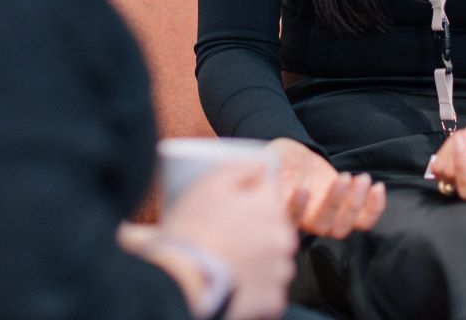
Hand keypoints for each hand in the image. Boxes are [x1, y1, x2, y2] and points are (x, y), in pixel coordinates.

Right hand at [159, 160, 298, 319]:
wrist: (183, 279)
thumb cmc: (194, 229)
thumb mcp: (209, 184)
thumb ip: (240, 168)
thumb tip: (261, 164)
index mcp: (270, 208)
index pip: (269, 196)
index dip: (249, 202)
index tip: (231, 212)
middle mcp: (282, 238)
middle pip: (273, 230)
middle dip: (255, 232)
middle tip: (226, 239)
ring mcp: (279, 271)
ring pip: (273, 261)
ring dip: (257, 261)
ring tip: (228, 263)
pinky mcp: (272, 300)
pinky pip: (268, 291)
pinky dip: (255, 289)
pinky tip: (234, 284)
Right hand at [268, 137, 386, 237]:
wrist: (294, 161)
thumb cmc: (279, 161)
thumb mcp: (272, 161)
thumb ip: (271, 171)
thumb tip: (270, 176)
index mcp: (285, 213)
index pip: (290, 219)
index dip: (298, 208)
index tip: (303, 187)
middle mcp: (306, 223)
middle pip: (323, 227)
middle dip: (336, 203)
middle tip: (343, 177)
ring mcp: (328, 220)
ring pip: (344, 227)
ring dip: (357, 204)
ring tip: (362, 178)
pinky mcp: (345, 213)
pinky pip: (364, 222)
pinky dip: (375, 208)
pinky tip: (377, 186)